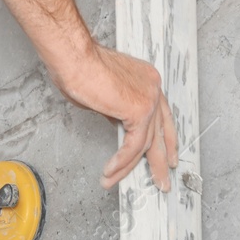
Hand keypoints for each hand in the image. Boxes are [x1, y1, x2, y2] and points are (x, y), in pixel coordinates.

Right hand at [52, 43, 178, 190]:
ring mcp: (149, 99)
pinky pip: (133, 145)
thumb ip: (116, 110)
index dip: (163, 139)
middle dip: (161, 159)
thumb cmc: (80, 69)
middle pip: (161, 132)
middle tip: (162, 179)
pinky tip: (110, 171)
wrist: (74, 59)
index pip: (160, 116)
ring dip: (131, 167)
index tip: (165, 155)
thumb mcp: (104, 94)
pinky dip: (121, 161)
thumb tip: (118, 123)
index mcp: (147, 80)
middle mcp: (153, 88)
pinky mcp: (139, 110)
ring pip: (146, 143)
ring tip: (117, 181)